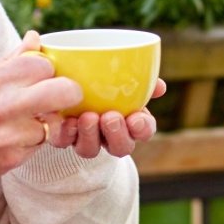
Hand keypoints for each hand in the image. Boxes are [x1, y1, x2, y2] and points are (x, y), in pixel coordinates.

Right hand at [0, 31, 82, 179]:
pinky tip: (9, 137)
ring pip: (53, 123)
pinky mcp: (12, 159)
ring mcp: (11, 135)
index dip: (44, 70)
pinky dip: (30, 141)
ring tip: (22, 120)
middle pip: (66, 91)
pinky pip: (37, 146)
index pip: (44, 64)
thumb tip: (34, 38)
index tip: (38, 76)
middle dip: (68, 92)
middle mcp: (6, 106)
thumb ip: (11, 60)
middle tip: (58, 96)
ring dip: (45, 121)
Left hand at [47, 79, 165, 158]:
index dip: (143, 128)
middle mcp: (109, 135)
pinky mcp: (63, 136)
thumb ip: (144, 79)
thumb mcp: (126, 74)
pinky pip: (64, 142)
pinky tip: (67, 120)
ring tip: (88, 117)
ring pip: (91, 149)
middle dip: (117, 135)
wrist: (68, 77)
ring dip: (91, 135)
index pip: (143, 131)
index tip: (137, 118)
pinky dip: (66, 133)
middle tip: (111, 117)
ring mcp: (86, 138)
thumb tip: (160, 87)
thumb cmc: (106, 75)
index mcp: (130, 120)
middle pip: (120, 147)